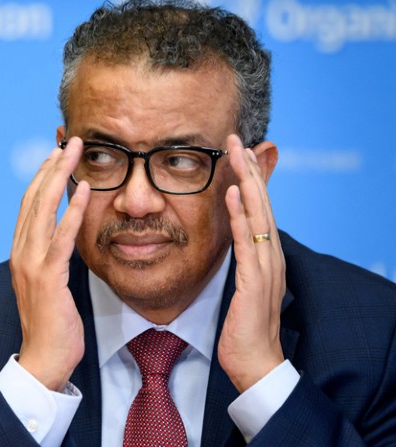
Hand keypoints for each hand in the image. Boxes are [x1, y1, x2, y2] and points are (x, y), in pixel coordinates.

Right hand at [10, 137, 90, 390]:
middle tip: (69, 141)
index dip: (41, 176)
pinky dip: (73, 210)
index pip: (28, 205)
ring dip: (60, 177)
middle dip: (51, 167)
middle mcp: (20, 252)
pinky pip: (61, 237)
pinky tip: (85, 189)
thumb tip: (63, 239)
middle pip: (32, 199)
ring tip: (76, 151)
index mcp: (20, 252)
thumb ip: (51, 258)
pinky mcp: (47, 277)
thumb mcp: (49, 283)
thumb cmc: (51, 324)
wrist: (43, 359)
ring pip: (42, 210)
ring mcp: (30, 264)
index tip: (56, 154)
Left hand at [218, 134, 285, 392]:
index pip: (259, 209)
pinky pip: (247, 241)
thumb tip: (232, 241)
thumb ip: (239, 261)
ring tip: (237, 153)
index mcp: (266, 256)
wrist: (255, 363)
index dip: (251, 180)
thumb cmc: (244, 328)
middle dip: (249, 170)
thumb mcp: (240, 286)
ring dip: (248, 181)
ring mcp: (266, 267)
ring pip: (258, 214)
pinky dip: (242, 214)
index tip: (238, 153)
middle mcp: (271, 256)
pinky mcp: (255, 281)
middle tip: (237, 138)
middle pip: (262, 204)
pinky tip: (235, 192)